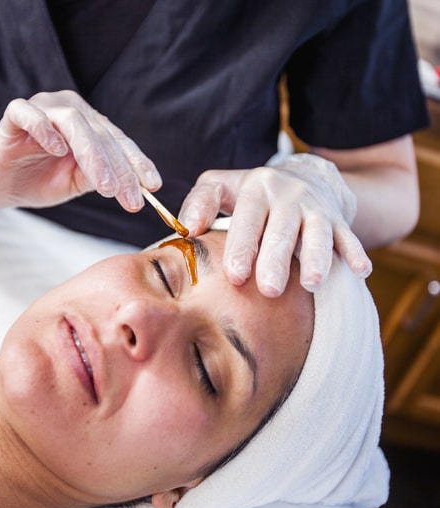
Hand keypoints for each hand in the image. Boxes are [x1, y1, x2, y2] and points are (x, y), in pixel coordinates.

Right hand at [0, 90, 160, 219]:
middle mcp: (68, 111)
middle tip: (129, 198)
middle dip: (119, 169)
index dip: (136, 163)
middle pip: (100, 134)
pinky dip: (44, 128)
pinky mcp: (12, 116)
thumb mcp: (76, 183)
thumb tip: (132, 184)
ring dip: (93, 155)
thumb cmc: (37, 181)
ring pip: (73, 123)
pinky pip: (27, 113)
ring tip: (105, 186)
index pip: (118, 142)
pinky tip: (58, 151)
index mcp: (88, 126)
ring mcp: (40, 109)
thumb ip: (100, 177)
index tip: (153, 186)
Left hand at [178, 153, 371, 296]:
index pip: (247, 218)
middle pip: (281, 230)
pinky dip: (355, 252)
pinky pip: (349, 236)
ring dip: (317, 258)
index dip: (241, 246)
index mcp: (256, 188)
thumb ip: (200, 203)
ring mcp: (315, 207)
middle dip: (275, 260)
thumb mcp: (220, 186)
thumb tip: (187, 227)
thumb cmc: (249, 194)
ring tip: (312, 283)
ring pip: (317, 233)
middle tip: (268, 290)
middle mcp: (288, 195)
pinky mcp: (337, 220)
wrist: (300, 178)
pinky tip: (360, 271)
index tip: (234, 275)